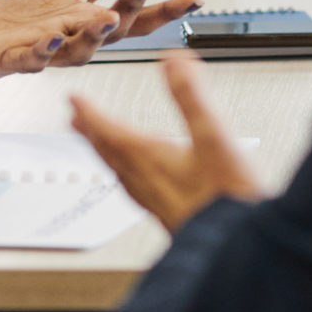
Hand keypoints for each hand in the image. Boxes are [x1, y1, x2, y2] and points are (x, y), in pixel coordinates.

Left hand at [0, 0, 202, 90]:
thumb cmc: (25, 22)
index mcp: (94, 26)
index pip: (138, 19)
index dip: (166, 11)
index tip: (194, 0)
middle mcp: (77, 43)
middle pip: (114, 32)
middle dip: (132, 10)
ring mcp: (49, 53)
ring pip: (80, 50)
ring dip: (96, 34)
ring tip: (110, 16)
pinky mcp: (16, 59)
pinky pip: (34, 59)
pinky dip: (46, 50)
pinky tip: (54, 38)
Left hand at [69, 52, 261, 231]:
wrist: (240, 250)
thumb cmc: (228, 197)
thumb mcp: (214, 137)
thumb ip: (192, 97)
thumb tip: (173, 61)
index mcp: (149, 160)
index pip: (108, 131)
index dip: (89, 112)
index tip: (72, 98)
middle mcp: (145, 182)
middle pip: (108, 152)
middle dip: (90, 132)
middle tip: (73, 118)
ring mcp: (156, 202)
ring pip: (119, 172)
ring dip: (105, 153)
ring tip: (98, 144)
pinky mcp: (169, 216)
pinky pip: (136, 189)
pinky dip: (127, 174)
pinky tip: (139, 180)